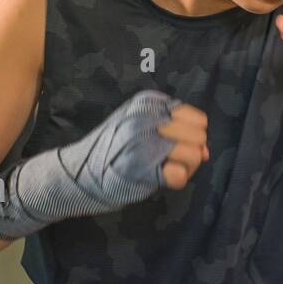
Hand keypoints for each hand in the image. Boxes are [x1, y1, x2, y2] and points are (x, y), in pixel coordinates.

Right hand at [0, 89, 210, 239]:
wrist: (75, 173)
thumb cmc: (112, 150)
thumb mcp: (140, 126)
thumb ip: (174, 131)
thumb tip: (207, 149)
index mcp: (148, 102)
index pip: (197, 118)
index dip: (193, 136)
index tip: (175, 144)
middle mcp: (147, 117)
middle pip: (199, 136)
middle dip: (192, 153)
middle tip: (171, 161)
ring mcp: (143, 142)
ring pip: (194, 154)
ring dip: (185, 168)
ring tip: (163, 170)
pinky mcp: (140, 168)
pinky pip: (179, 175)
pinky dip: (175, 180)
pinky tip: (159, 179)